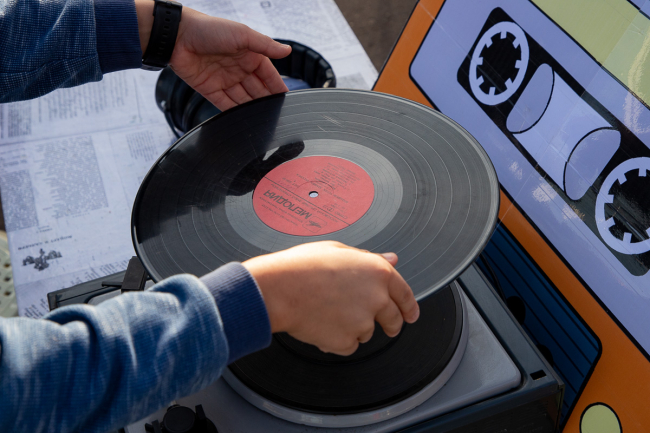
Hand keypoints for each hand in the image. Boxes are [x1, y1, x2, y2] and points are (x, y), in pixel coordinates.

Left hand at [136, 1, 290, 110]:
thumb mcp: (243, 34)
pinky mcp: (210, 90)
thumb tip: (287, 50)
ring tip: (263, 121)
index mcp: (249, 55)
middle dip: (266, 101)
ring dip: (252, 109)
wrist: (178, 35)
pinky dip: (235, 113)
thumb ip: (265, 44)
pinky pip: (226, 105)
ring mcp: (225, 80)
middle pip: (258, 90)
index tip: (287, 100)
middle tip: (276, 114)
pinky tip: (244, 120)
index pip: (269, 75)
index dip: (278, 87)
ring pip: (244, 100)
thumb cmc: (210, 29)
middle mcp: (239, 69)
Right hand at [242, 241, 419, 355]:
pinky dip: (337, 340)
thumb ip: (369, 258)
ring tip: (327, 310)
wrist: (279, 289)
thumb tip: (392, 259)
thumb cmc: (302, 266)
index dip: (409, 306)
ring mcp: (363, 322)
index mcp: (378, 272)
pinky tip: (320, 324)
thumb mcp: (339, 251)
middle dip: (391, 324)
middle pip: (393, 319)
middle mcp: (376, 298)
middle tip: (383, 326)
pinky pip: (347, 345)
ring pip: (366, 332)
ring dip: (354, 327)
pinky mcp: (346, 341)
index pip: (404, 293)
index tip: (410, 315)